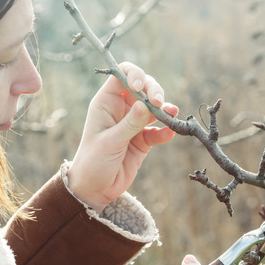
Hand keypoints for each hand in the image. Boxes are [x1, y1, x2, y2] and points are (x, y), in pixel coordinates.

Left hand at [67, 62, 178, 212]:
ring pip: (153, 108)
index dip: (135, 75)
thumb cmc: (93, 163)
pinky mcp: (142, 140)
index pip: (122, 76)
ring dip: (164, 109)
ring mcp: (133, 124)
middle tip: (160, 104)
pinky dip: (165, 130)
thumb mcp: (110, 142)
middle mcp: (120, 109)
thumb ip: (129, 124)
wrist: (95, 189)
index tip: (141, 88)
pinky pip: (157, 130)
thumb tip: (146, 104)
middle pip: (143, 88)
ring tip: (171, 114)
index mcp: (106, 103)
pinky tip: (170, 133)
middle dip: (154, 91)